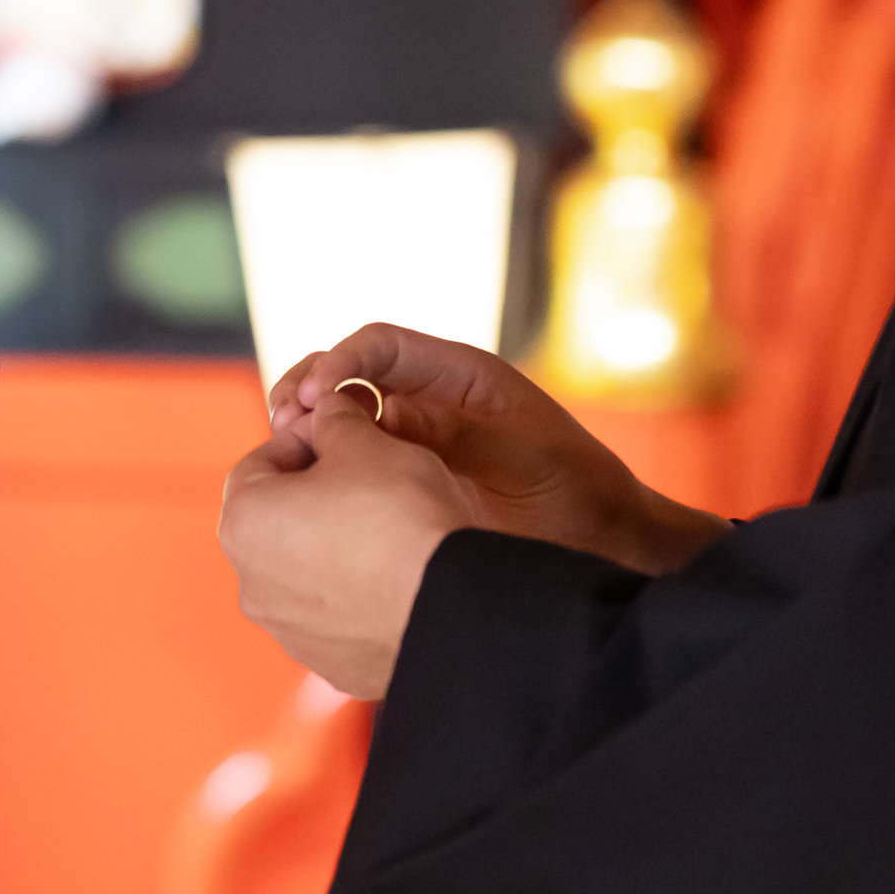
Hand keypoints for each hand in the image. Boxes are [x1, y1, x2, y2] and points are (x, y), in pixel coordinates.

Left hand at [219, 390, 474, 696]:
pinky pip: (337, 617)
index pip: (261, 461)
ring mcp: (288, 632)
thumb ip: (334, 419)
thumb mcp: (366, 442)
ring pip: (306, 572)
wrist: (452, 607)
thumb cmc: (401, 516)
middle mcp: (251, 584)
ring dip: (336, 546)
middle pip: (280, 520)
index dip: (307, 439)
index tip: (346, 435)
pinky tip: (399, 578)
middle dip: (318, 493)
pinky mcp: (330, 664)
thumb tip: (326, 412)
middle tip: (370, 478)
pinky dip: (358, 595)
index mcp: (244, 522)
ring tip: (391, 528)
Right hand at [266, 324, 726, 574]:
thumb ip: (452, 430)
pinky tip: (308, 492)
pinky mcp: (407, 486)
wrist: (608, 546)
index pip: (382, 347)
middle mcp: (431, 402)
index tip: (317, 396)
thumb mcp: (521, 452)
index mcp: (460, 378)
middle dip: (308, 388)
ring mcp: (415, 444)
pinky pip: (353, 468)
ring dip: (308, 430)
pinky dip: (324, 471)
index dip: (342, 361)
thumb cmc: (579, 491)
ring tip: (286, 452)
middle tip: (285, 422)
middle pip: (348, 375)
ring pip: (341, 422)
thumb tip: (375, 416)